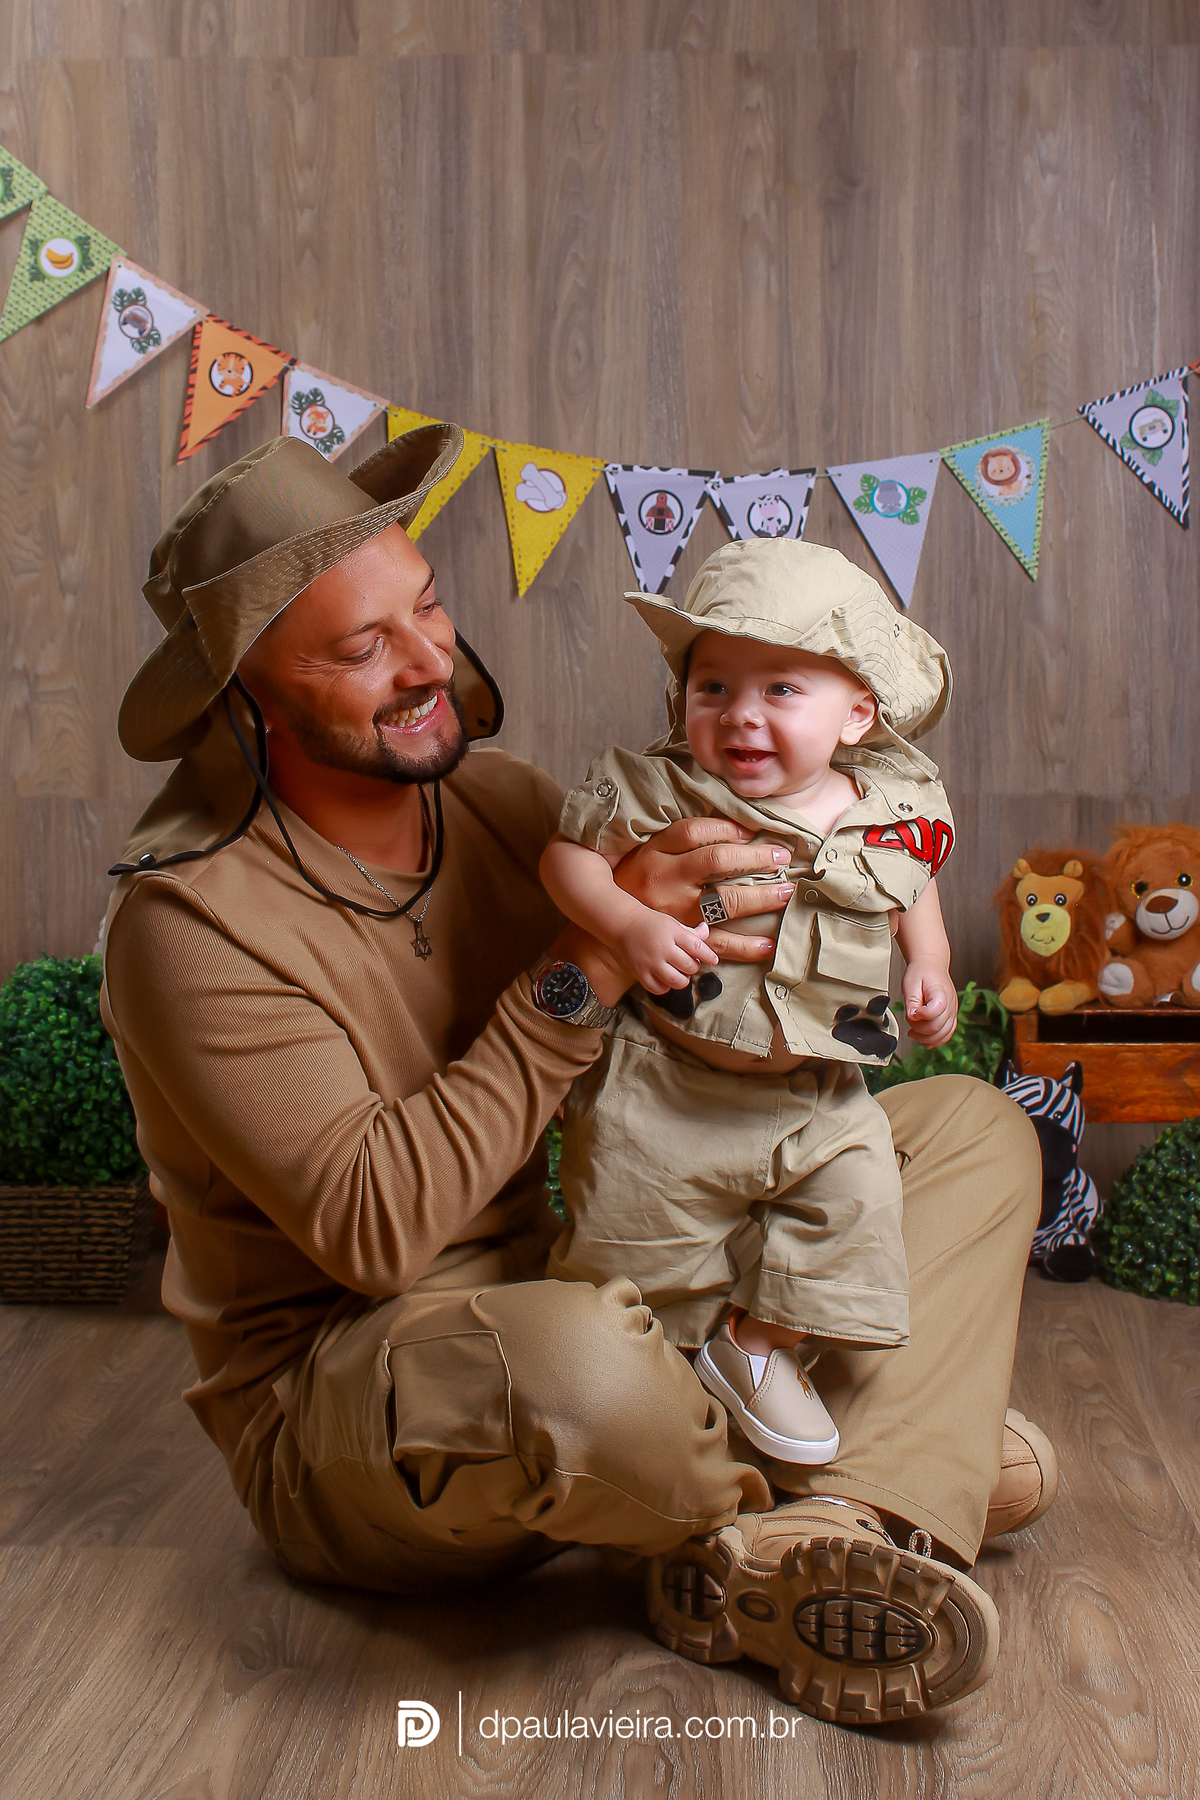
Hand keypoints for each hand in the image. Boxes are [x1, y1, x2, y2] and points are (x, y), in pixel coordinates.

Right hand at [613, 818, 793, 962]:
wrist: (614, 930)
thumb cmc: (637, 884)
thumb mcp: (647, 853)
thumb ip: (678, 841)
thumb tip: (732, 828)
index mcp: (655, 852)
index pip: (694, 831)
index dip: (726, 828)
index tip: (750, 832)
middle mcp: (665, 879)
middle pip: (717, 861)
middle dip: (756, 858)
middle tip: (782, 856)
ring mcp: (675, 912)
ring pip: (725, 901)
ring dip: (761, 897)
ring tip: (785, 892)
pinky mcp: (682, 939)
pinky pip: (719, 943)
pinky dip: (747, 946)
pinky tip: (768, 943)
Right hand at [616, 913, 718, 994]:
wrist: (624, 925)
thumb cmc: (651, 924)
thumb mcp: (672, 923)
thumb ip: (691, 932)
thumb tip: (707, 932)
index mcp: (672, 932)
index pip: (697, 946)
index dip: (709, 956)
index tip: (713, 960)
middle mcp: (661, 948)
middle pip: (690, 966)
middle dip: (693, 966)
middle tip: (689, 962)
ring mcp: (650, 962)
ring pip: (677, 981)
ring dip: (683, 979)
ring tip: (679, 972)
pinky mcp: (640, 973)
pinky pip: (659, 989)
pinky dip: (666, 986)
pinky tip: (665, 977)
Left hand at [902, 963, 957, 1046]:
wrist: (931, 966)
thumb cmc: (921, 973)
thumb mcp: (910, 983)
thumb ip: (911, 1001)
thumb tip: (912, 1016)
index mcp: (941, 994)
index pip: (933, 1013)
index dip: (919, 1015)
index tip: (911, 1011)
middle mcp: (950, 1005)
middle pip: (937, 1027)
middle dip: (919, 1029)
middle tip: (909, 1020)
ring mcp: (952, 1012)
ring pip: (943, 1034)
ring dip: (926, 1038)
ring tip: (913, 1033)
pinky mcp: (951, 1016)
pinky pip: (947, 1033)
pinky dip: (936, 1040)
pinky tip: (925, 1041)